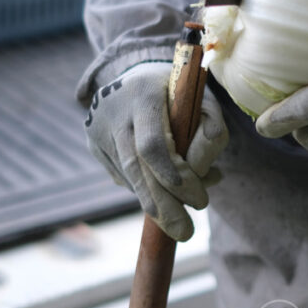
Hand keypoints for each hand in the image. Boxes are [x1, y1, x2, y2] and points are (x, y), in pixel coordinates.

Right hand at [84, 62, 227, 239]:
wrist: (134, 74)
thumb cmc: (177, 90)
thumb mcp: (200, 96)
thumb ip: (212, 127)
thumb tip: (210, 172)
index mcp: (143, 94)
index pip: (152, 144)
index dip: (173, 175)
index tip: (199, 199)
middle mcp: (115, 112)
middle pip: (137, 168)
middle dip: (164, 205)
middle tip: (186, 233)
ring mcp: (99, 129)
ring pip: (128, 177)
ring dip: (155, 204)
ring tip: (179, 226)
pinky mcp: (94, 144)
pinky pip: (122, 176)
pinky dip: (145, 190)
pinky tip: (166, 194)